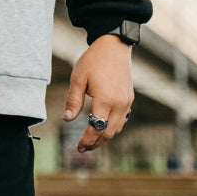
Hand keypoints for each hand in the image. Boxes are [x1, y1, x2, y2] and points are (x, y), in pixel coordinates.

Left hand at [62, 34, 133, 151]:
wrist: (114, 46)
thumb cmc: (93, 60)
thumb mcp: (78, 78)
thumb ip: (73, 101)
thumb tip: (67, 119)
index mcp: (106, 100)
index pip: (96, 129)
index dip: (87, 140)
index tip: (78, 147)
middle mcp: (120, 104)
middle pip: (108, 133)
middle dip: (96, 143)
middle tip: (83, 149)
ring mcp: (127, 102)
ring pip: (117, 128)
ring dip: (105, 137)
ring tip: (92, 141)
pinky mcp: (130, 98)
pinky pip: (123, 119)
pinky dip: (113, 127)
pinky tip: (103, 127)